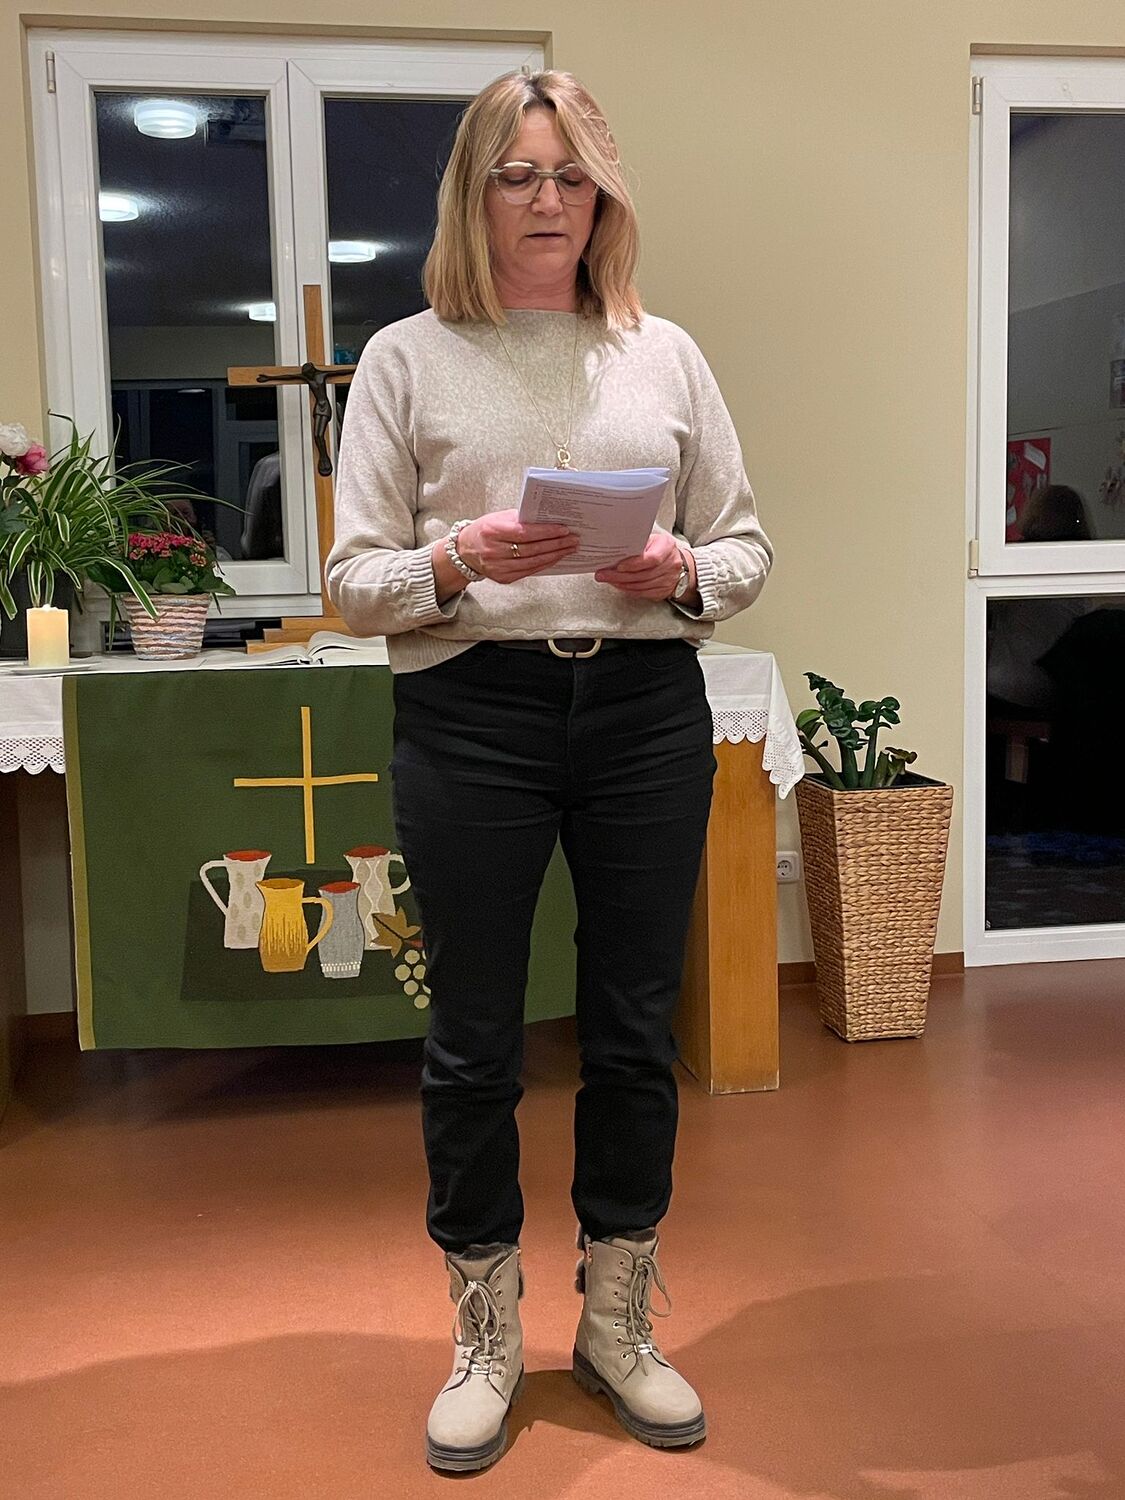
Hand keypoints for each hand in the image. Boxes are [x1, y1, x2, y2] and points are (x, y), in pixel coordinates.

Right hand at [457, 509, 579, 583]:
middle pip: (532, 549)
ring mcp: (498, 567)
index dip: (546, 532)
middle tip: (573, 539)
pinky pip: (529, 571)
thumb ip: (521, 519)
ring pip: (533, 563)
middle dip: (556, 544)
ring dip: (554, 555)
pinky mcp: (503, 578)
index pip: (525, 533)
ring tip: (569, 548)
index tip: (563, 529)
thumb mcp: (498, 518)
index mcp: (492, 531)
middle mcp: (494, 551)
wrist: (466, 550)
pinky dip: (544, 564)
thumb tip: (547, 519)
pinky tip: (555, 557)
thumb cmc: (485, 530)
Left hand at [594, 533, 688, 600]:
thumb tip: (615, 549)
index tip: (618, 566)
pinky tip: (618, 585)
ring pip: (641, 586)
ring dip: (621, 584)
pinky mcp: (663, 591)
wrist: (677, 562)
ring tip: (607, 579)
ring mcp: (668, 580)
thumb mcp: (652, 539)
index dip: (634, 564)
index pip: (652, 559)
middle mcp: (671, 564)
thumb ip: (638, 544)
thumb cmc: (659, 548)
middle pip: (643, 575)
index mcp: (667, 547)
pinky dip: (628, 590)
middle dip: (620, 576)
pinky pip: (642, 593)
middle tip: (603, 574)